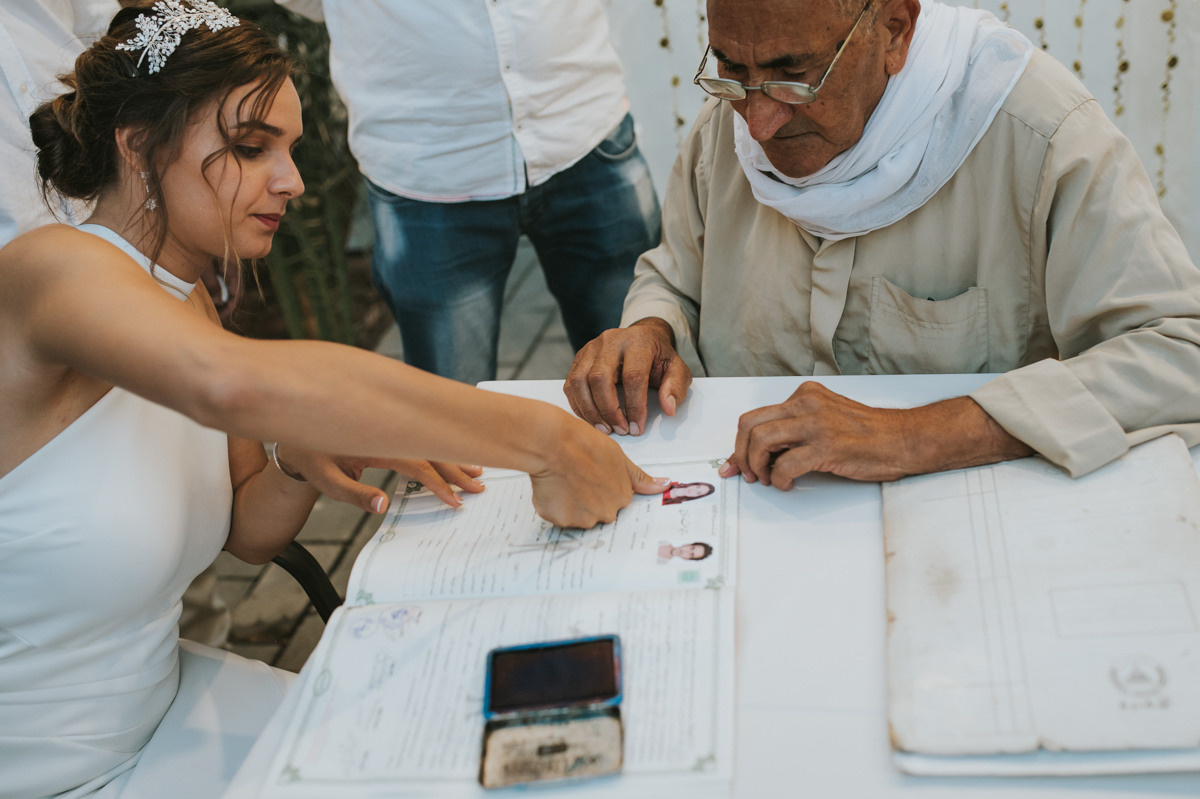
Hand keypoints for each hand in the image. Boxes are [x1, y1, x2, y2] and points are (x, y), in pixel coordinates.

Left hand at [276, 446, 484, 512]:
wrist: (298, 432)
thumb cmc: (310, 456)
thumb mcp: (325, 480)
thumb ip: (355, 493)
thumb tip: (383, 506)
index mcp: (377, 441)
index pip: (417, 464)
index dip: (438, 483)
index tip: (454, 500)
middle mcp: (389, 430)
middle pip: (431, 449)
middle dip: (458, 468)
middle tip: (480, 486)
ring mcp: (391, 428)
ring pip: (429, 442)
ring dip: (454, 456)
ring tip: (477, 471)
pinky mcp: (391, 429)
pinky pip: (421, 438)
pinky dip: (440, 448)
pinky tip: (454, 456)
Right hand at [528, 413, 670, 527]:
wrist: (553, 444)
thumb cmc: (583, 444)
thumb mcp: (619, 458)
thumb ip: (639, 478)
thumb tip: (663, 485)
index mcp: (621, 497)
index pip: (615, 501)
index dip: (601, 487)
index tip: (593, 477)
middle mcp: (605, 513)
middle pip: (597, 512)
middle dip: (587, 499)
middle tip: (576, 477)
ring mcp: (582, 519)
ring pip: (577, 516)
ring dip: (570, 504)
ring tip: (563, 479)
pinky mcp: (560, 520)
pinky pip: (558, 517)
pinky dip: (554, 505)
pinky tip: (553, 486)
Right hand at [563, 318, 691, 436]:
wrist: (641, 339)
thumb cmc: (657, 358)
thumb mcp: (676, 369)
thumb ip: (675, 387)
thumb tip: (668, 407)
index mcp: (638, 341)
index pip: (633, 376)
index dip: (635, 406)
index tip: (637, 427)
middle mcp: (611, 340)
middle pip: (599, 378)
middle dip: (608, 410)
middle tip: (620, 430)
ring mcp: (591, 348)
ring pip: (579, 381)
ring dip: (590, 410)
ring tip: (604, 428)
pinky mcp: (579, 358)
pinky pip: (571, 384)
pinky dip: (579, 405)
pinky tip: (592, 419)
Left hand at [718, 382, 1031, 488]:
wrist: (906, 439)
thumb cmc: (870, 435)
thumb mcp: (826, 420)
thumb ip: (796, 430)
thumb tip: (761, 454)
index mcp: (805, 395)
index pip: (756, 416)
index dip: (739, 443)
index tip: (734, 462)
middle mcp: (807, 403)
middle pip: (750, 425)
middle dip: (741, 454)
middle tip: (747, 474)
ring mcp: (816, 424)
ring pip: (762, 440)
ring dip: (756, 466)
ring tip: (766, 480)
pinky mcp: (827, 446)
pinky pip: (785, 465)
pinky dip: (779, 479)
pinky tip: (788, 484)